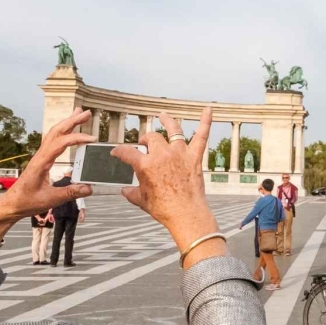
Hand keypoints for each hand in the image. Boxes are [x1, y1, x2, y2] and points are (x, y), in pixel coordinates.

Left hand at [0, 110, 94, 240]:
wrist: (12, 204)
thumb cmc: (27, 201)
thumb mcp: (50, 199)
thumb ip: (70, 193)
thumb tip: (89, 188)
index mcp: (41, 162)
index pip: (61, 143)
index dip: (77, 138)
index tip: (92, 139)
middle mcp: (41, 155)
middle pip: (57, 132)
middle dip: (72, 121)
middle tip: (87, 113)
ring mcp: (41, 156)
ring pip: (54, 133)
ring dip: (67, 123)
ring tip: (79, 114)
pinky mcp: (42, 159)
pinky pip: (53, 140)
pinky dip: (63, 132)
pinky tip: (69, 130)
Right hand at [113, 109, 219, 266]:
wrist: (186, 215)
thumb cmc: (164, 209)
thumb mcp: (142, 201)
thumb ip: (131, 193)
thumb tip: (124, 190)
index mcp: (145, 165)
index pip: (127, 152)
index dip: (119, 151)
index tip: (117, 152)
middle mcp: (162, 155)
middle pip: (152, 138)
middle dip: (146, 140)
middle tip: (145, 144)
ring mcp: (179, 154)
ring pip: (173, 130)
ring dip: (167, 121)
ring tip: (163, 115)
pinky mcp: (194, 157)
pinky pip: (201, 136)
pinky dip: (205, 122)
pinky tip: (208, 110)